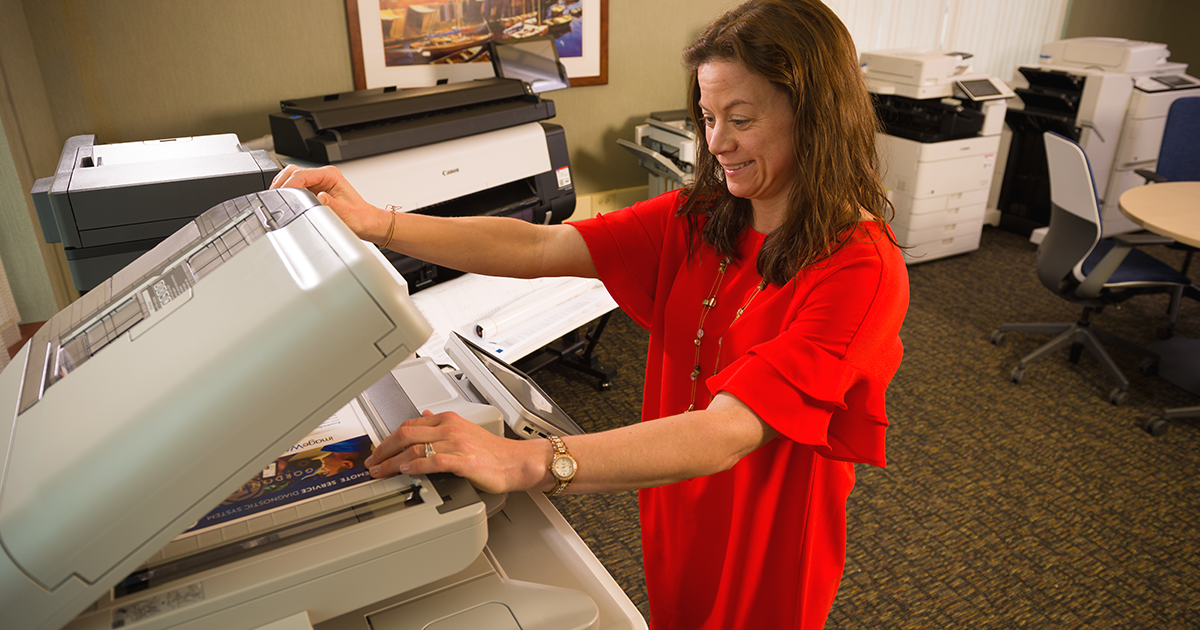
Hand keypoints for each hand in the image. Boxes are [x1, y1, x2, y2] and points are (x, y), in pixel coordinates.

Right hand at [270, 164, 386, 243]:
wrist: (366, 223)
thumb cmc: (360, 217)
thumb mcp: (345, 213)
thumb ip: (330, 204)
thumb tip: (318, 197)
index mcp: (330, 175)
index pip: (302, 174)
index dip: (289, 184)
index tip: (281, 194)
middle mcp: (323, 176)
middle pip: (293, 171)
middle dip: (281, 182)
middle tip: (273, 196)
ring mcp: (318, 182)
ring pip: (292, 177)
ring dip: (283, 185)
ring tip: (276, 198)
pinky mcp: (314, 190)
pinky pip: (296, 186)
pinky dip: (287, 191)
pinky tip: (284, 200)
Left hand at [363, 410, 549, 494]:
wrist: (516, 462)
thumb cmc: (492, 452)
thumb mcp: (464, 430)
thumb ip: (440, 424)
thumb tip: (422, 414)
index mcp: (447, 420)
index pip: (408, 425)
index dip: (387, 439)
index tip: (377, 452)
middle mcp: (450, 429)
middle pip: (406, 434)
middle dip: (383, 450)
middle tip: (372, 464)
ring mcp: (456, 444)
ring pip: (415, 448)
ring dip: (393, 461)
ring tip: (382, 472)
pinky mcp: (464, 461)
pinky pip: (434, 460)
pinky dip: (416, 465)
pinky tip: (406, 471)